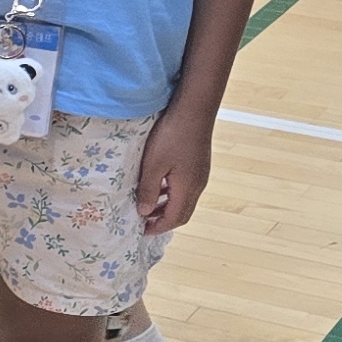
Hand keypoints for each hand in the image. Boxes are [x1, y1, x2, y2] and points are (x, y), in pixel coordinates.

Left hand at [135, 96, 216, 234]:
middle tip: (143, 222)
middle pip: (182, 213)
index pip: (175, 219)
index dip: (158, 228)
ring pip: (184, 200)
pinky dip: (172, 193)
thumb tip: (144, 212)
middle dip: (163, 220)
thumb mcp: (153, 165)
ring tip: (147, 205)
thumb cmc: (172, 136)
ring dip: (167, 206)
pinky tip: (159, 185)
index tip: (141, 231)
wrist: (194, 111)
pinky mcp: (198, 165)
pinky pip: (185, 188)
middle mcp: (198, 185)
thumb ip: (149, 190)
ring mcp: (200, 175)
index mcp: (188, 189)